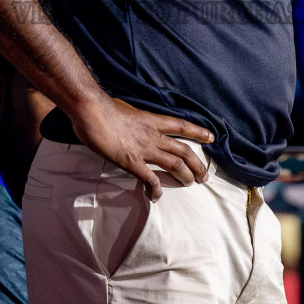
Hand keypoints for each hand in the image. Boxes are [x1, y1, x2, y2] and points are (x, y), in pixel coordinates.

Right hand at [70, 96, 214, 200]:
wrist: (91, 109)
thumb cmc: (103, 106)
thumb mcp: (125, 109)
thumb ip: (132, 118)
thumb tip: (130, 121)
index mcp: (151, 120)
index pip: (181, 125)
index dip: (198, 132)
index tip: (211, 137)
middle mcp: (153, 135)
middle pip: (184, 151)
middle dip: (197, 164)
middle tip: (204, 175)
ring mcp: (144, 149)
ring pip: (174, 165)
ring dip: (185, 176)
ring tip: (190, 184)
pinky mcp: (131, 162)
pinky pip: (150, 179)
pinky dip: (155, 189)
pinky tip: (155, 196)